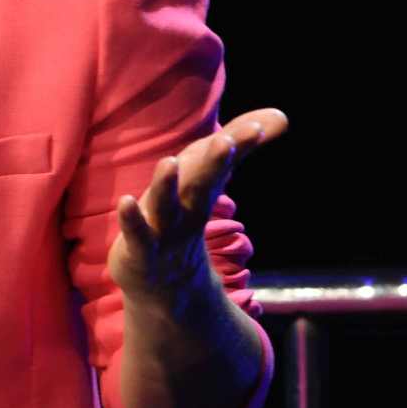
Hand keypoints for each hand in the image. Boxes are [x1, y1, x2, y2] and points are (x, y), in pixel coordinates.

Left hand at [107, 107, 287, 309]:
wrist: (167, 292)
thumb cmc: (184, 224)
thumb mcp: (207, 182)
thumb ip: (235, 149)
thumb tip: (280, 116)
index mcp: (201, 194)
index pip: (221, 165)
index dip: (237, 146)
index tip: (257, 127)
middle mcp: (186, 213)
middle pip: (201, 185)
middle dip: (213, 164)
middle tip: (228, 141)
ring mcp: (163, 234)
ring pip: (166, 208)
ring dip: (167, 187)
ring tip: (169, 161)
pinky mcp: (138, 253)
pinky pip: (137, 236)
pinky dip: (133, 220)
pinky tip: (126, 200)